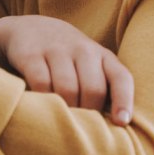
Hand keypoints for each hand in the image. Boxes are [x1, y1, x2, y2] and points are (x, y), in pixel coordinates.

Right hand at [0, 15, 134, 125]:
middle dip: (89, 112)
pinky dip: (44, 99)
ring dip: (66, 109)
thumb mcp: (89, 65)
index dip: (123, 100)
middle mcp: (82, 49)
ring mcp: (56, 49)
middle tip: (81, 125)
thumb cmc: (68, 57)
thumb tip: (115, 124)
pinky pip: (41, 83)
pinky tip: (43, 105)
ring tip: (63, 118)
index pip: (121, 77)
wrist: (30, 28)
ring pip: (67, 88)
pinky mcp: (31, 54)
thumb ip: (102, 87)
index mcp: (102, 55)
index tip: (121, 122)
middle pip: (93, 88)